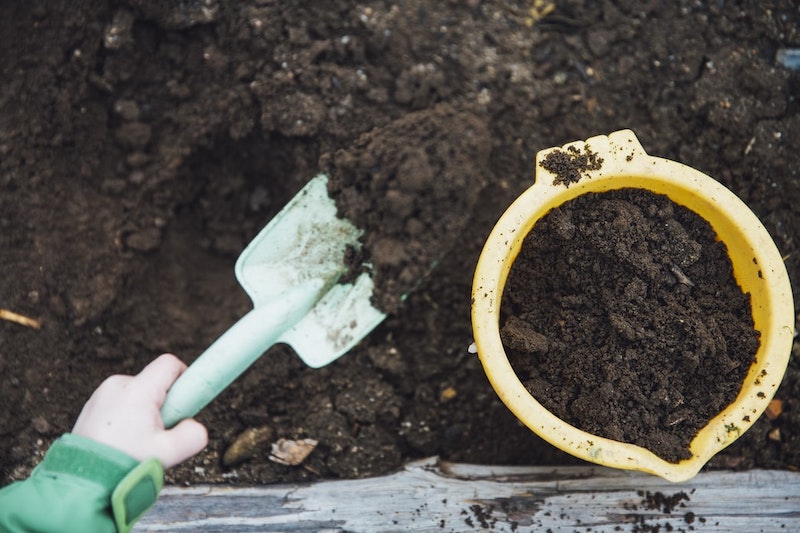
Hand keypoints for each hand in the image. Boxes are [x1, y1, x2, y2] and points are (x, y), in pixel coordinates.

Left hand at [72, 353, 207, 468]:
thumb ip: (193, 435)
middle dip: (164, 404)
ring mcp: (101, 394)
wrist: (83, 482)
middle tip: (159, 433)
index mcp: (137, 390)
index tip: (187, 400)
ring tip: (137, 441)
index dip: (185, 377)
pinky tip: (122, 442)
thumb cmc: (123, 465)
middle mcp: (118, 385)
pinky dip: (127, 418)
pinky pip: (120, 403)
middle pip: (154, 382)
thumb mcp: (169, 453)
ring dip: (144, 412)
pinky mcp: (91, 406)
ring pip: (137, 394)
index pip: (170, 364)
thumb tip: (194, 426)